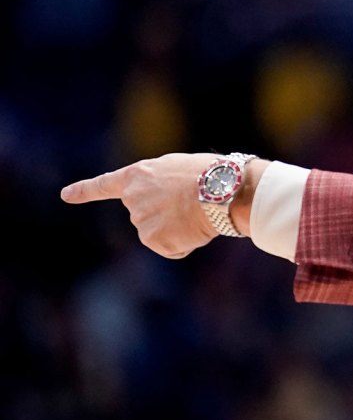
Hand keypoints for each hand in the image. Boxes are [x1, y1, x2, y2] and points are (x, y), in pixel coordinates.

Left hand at [61, 153, 220, 258]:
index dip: (85, 190)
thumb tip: (169, 212)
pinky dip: (185, 244)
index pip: (105, 185)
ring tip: (197, 212)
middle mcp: (132, 199)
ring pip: (160, 234)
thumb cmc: (210, 175)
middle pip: (146, 216)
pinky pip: (172, 249)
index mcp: (138, 175)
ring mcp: (140, 220)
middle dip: (167, 216)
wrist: (220, 190)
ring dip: (179, 230)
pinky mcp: (152, 239)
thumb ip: (162, 186)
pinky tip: (195, 228)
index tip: (66, 195)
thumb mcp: (179, 170)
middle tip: (193, 203)